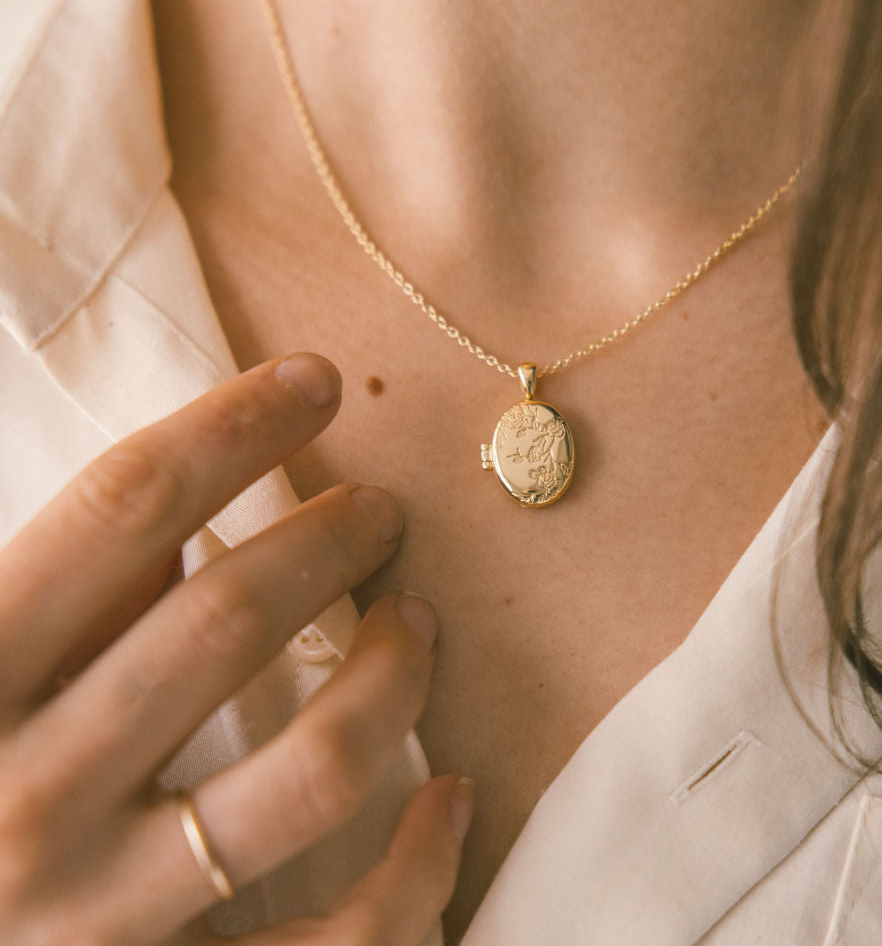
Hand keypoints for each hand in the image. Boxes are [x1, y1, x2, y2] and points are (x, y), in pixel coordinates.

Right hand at [0, 353, 470, 944]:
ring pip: (309, 773)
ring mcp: (103, 918)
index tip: (312, 378)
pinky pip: (338, 943)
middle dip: (328, 540)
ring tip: (417, 622)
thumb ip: (51, 600)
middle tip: (383, 509)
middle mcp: (24, 802)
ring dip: (390, 678)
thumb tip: (172, 524)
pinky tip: (452, 797)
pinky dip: (418, 870)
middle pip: (228, 622)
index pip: (120, 509)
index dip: (230, 426)